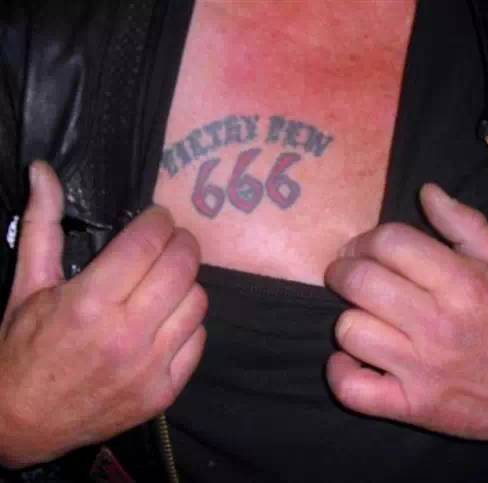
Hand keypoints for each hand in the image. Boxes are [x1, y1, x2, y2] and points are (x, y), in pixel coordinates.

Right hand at [0, 161, 206, 467]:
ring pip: (198, 300)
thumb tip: (43, 170)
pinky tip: (167, 319)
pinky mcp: (165, 391)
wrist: (22, 423)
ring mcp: (150, 367)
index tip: (158, 218)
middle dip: (182, 241)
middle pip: (182, 266)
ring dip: (186, 282)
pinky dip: (189, 322)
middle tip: (172, 239)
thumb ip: (42, 224)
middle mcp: (126, 335)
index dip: (160, 221)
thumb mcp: (27, 285)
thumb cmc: (22, 349)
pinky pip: (198, 338)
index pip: (148, 242)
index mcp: (89, 303)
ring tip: (166, 281)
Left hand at [325, 184, 487, 443]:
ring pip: (349, 330)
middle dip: (342, 272)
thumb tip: (426, 190)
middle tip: (349, 277)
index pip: (390, 242)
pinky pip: (351, 389)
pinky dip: (341, 372)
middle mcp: (438, 323)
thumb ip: (464, 223)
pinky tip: (354, 361)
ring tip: (365, 320)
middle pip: (359, 281)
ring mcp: (421, 368)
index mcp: (461, 282)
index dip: (365, 240)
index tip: (362, 250)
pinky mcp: (411, 406)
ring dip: (349, 321)